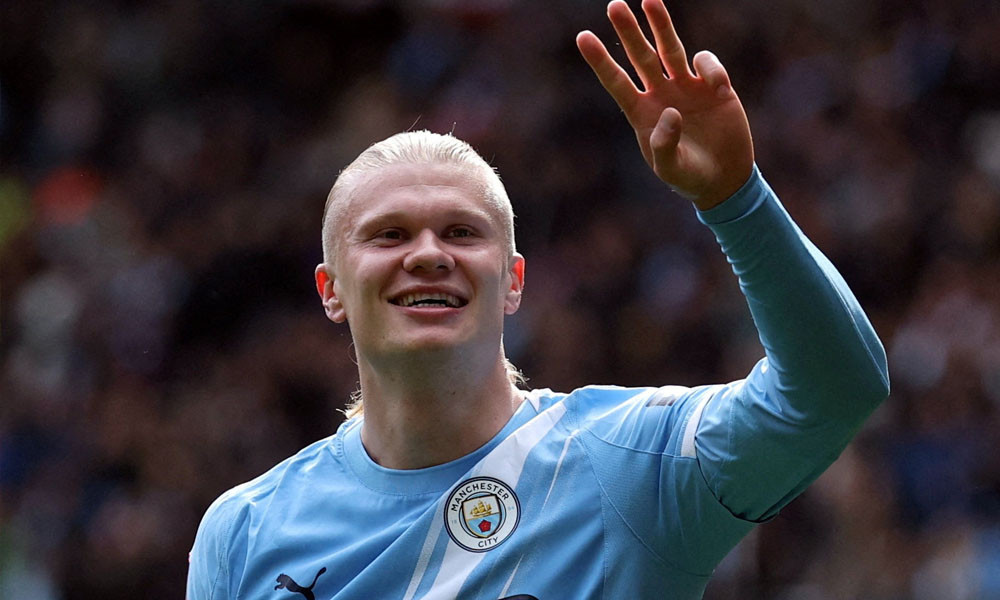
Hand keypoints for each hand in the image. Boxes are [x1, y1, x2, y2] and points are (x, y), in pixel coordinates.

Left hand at [577, 0, 753, 208]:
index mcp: (642, 114)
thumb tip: (670, 111)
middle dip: (628, 31)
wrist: (724, 179)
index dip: (600, 60)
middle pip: (640, 56)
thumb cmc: (690, 178)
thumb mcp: (671, 170)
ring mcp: (686, 88)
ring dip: (660, 24)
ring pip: (669, 48)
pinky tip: (718, 88)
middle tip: (614, 6)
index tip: (583, 37)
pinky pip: (706, 64)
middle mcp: (661, 95)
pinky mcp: (713, 87)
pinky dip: (711, 68)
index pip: (616, 82)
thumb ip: (665, 145)